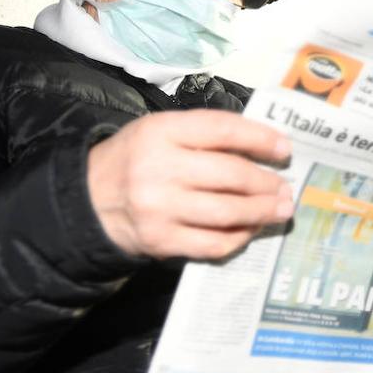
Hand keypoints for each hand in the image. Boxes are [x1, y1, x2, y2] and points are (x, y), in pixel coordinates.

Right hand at [87, 109, 293, 260]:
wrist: (88, 201)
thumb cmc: (135, 160)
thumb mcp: (160, 131)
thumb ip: (205, 135)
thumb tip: (264, 147)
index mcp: (161, 132)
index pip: (223, 130)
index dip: (260, 139)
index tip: (285, 149)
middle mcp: (159, 169)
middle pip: (231, 175)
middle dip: (266, 183)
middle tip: (285, 188)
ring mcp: (159, 208)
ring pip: (228, 212)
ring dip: (262, 211)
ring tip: (279, 209)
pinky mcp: (161, 241)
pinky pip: (214, 243)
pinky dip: (239, 237)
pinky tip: (250, 229)